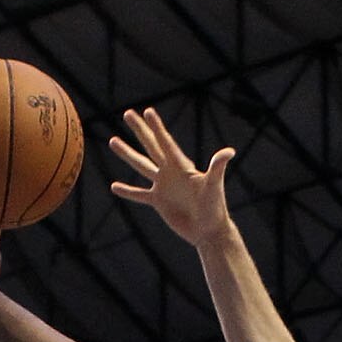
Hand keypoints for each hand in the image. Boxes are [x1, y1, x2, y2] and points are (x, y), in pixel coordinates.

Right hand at [107, 107, 234, 245]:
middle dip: (139, 130)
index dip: (156, 127)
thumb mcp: (213, 186)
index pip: (166, 142)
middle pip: (151, 146)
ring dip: (127, 154)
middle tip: (127, 113)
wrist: (209, 231)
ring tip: (112, 140)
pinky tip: (114, 186)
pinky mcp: (159, 202)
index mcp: (181, 166)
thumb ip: (217, 167)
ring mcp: (163, 186)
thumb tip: (229, 151)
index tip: (147, 111)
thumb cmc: (215, 207)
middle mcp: (170, 172)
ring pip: (141, 166)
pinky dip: (128, 191)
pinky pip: (139, 194)